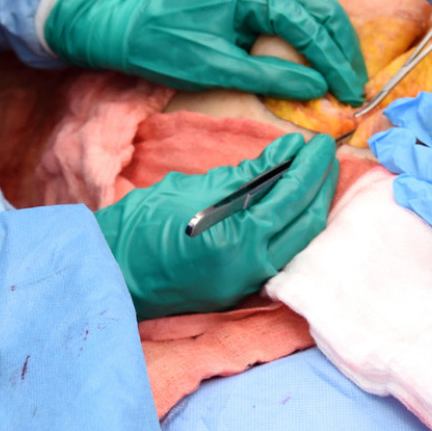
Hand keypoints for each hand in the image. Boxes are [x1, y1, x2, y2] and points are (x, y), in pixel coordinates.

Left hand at [45, 0, 368, 102]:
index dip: (335, 64)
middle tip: (357, 87)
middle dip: (345, 51)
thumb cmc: (169, 47)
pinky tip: (326, 59)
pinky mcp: (259, 1)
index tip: (351, 94)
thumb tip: (319, 89)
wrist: (130, 28)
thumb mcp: (218, 68)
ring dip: (337, 42)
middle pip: (326, 12)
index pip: (312, 30)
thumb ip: (272, 76)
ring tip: (348, 76)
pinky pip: (303, 14)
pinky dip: (320, 36)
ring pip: (319, 10)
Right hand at [96, 132, 337, 318]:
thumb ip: (245, 175)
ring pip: (299, 241)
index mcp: (237, 241)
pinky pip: (281, 252)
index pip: (291, 198)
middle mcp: (250, 268)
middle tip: (325, 153)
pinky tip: (293, 201)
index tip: (320, 142)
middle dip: (320, 184)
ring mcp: (247, 282)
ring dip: (312, 204)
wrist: (106, 275)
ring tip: (315, 172)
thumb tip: (286, 151)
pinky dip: (292, 224)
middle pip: (306, 223)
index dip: (310, 166)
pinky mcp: (240, 288)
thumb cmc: (139, 227)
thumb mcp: (192, 189)